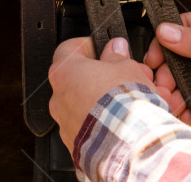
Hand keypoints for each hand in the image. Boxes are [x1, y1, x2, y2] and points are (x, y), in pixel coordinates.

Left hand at [49, 36, 154, 151]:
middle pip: (78, 79)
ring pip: (85, 104)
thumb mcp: (127, 67)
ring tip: (131, 99)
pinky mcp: (77, 144)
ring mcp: (66, 124)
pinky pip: (90, 126)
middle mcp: (59, 99)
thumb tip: (115, 49)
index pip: (68, 49)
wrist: (128, 143)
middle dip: (102, 75)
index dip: (88, 46)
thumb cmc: (123, 104)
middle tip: (123, 74)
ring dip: (104, 99)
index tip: (103, 47)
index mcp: (65, 73)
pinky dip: (105, 121)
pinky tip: (125, 119)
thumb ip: (117, 56)